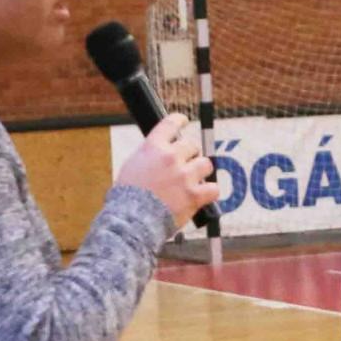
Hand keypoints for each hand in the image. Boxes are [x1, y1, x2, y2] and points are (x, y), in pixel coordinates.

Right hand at [115, 114, 218, 228]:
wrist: (132, 220)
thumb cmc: (127, 197)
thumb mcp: (132, 166)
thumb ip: (149, 156)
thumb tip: (159, 153)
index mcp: (153, 147)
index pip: (171, 124)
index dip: (180, 120)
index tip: (184, 120)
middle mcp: (171, 157)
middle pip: (192, 145)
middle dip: (190, 155)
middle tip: (185, 165)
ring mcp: (184, 176)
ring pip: (206, 164)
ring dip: (201, 171)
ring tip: (193, 181)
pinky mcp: (194, 195)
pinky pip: (213, 188)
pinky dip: (209, 192)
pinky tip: (203, 195)